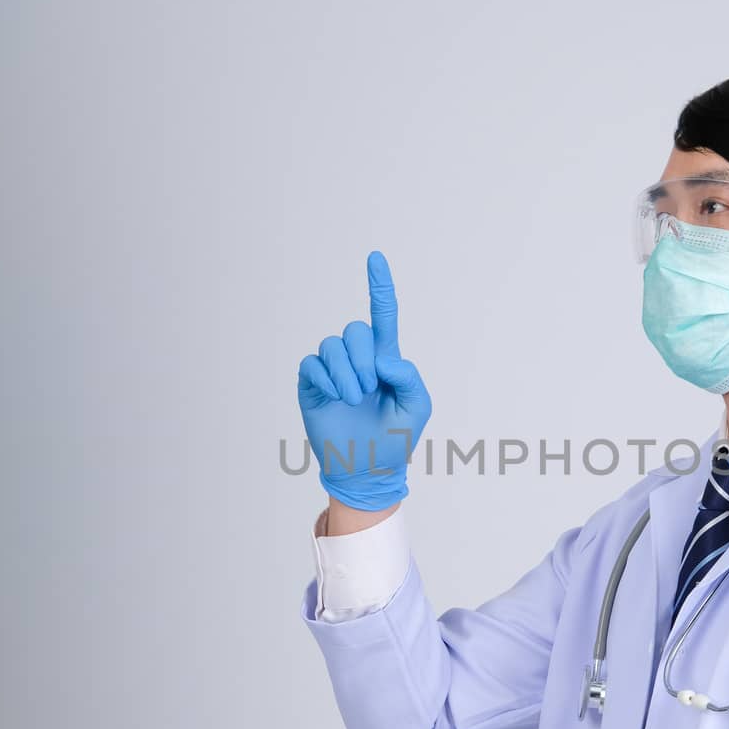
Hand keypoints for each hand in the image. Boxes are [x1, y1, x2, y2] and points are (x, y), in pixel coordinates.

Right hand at [297, 250, 431, 511]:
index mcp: (384, 359)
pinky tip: (336, 398)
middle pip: (355, 330)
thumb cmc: (395, 438)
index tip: (376, 258)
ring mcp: (332, 371)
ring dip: (347, 374)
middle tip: (369, 388)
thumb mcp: (416, 407)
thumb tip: (383, 358)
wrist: (367, 469)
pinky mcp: (312, 384)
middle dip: (364, 359)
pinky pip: (313, 364)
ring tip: (354, 399)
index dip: (379, 286)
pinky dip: (327, 380)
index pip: (382, 315)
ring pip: (333, 345)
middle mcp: (357, 359)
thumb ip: (408, 376)